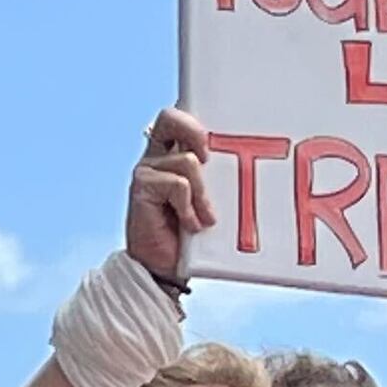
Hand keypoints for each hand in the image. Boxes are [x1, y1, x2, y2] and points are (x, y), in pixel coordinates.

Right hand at [127, 107, 215, 288]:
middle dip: (194, 132)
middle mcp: (158, 157)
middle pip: (171, 118)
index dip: (196, 118)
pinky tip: (189, 225)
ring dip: (201, 194)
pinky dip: (189, 208)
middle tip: (208, 157)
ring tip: (203, 218)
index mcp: (175, 153)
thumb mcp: (212, 199)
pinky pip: (178, 185)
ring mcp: (148, 171)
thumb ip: (217, 177)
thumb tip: (244, 159)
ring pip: (186, 161)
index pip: (183, 118)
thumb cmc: (192, 236)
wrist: (165, 268)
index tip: (215, 136)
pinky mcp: (142, 187)